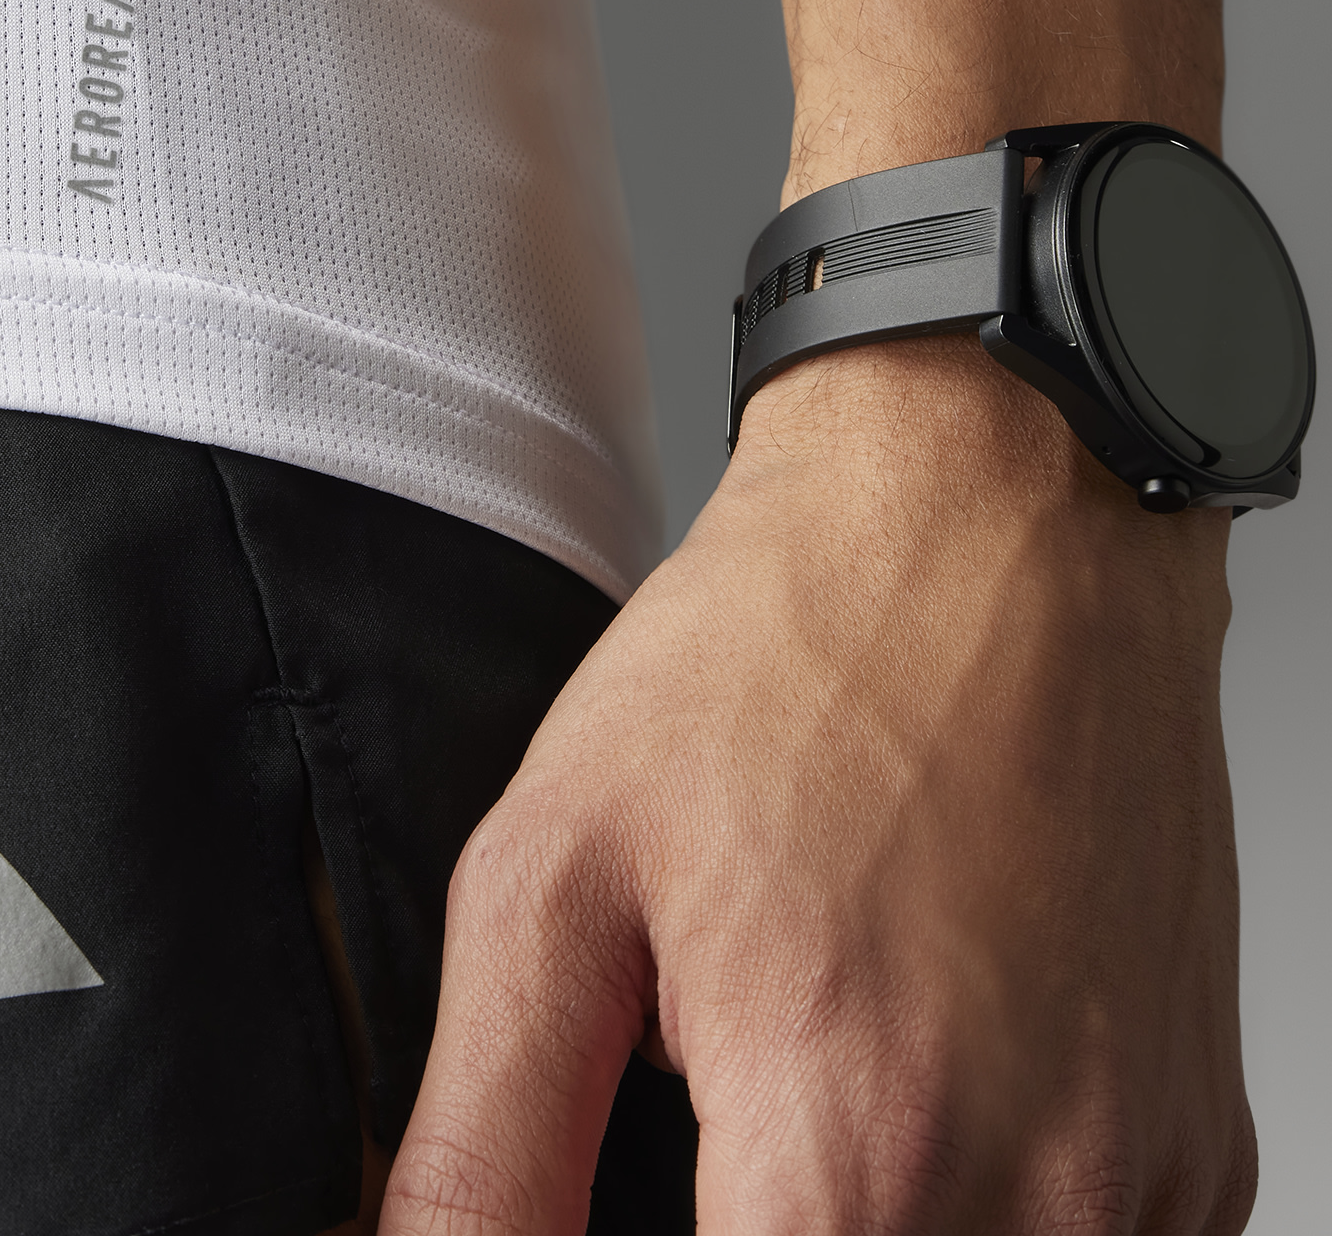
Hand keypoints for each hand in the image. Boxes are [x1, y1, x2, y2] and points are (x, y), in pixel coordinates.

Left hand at [381, 338, 1256, 1232]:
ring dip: (860, 1220)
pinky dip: (974, 1209)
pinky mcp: (1199, 1153)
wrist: (993, 520)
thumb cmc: (785, 660)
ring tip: (804, 1072)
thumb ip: (486, 1136)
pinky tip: (909, 1076)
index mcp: (849, 1159)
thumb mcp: (556, 874)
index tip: (649, 1183)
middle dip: (753, 1225)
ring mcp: (1138, 1187)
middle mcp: (1030, 1206)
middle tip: (715, 1104)